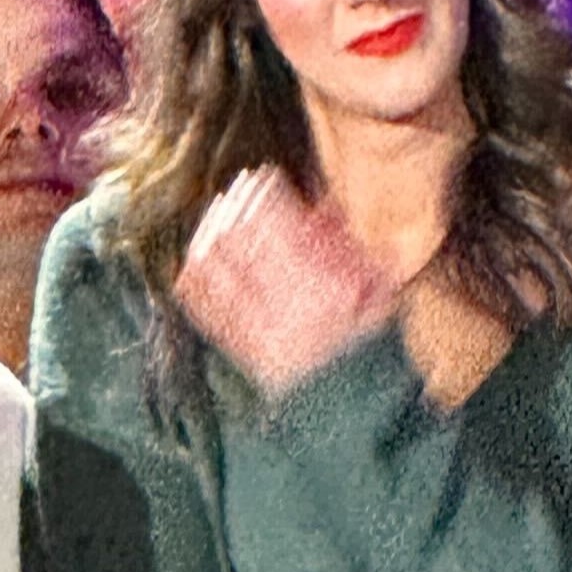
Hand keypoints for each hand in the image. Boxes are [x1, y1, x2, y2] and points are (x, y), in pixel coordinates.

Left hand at [175, 167, 395, 394]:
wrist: (353, 395)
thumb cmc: (370, 332)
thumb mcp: (377, 286)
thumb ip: (349, 244)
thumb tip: (323, 199)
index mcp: (326, 293)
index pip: (281, 230)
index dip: (266, 197)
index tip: (262, 176)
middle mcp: (290, 313)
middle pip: (242, 246)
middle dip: (235, 210)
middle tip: (234, 189)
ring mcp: (262, 334)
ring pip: (218, 274)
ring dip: (211, 237)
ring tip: (216, 214)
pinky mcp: (242, 351)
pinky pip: (206, 309)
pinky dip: (197, 279)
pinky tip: (194, 257)